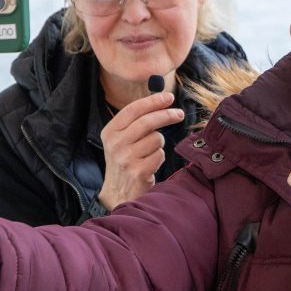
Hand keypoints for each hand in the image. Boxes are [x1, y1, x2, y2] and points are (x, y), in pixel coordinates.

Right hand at [98, 91, 183, 210]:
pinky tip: (149, 164)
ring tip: (149, 152)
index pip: (133, 109)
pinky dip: (159, 157)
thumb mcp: (121, 139)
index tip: (169, 97)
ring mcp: (126, 158)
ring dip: (159, 143)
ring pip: (156, 139)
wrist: (118, 193)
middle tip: (179, 114)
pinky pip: (160, 154)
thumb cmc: (125, 161)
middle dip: (167, 115)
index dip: (153, 101)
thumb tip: (162, 101)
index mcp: (110, 132)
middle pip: (147, 121)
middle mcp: (116, 144)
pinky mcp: (138, 171)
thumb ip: (136, 121)